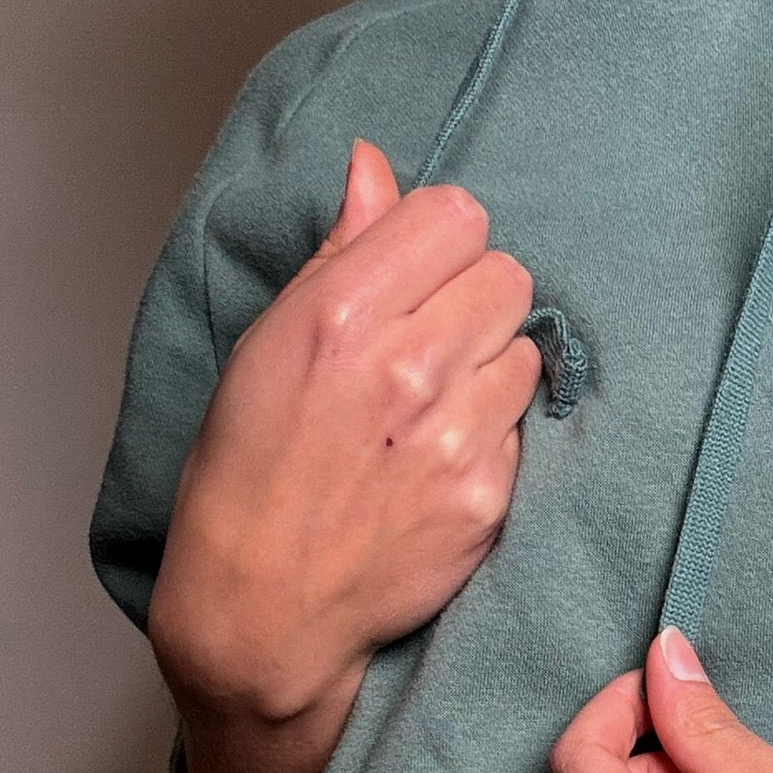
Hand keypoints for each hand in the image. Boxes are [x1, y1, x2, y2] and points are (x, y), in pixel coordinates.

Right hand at [148, 140, 542, 724]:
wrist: (263, 607)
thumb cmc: (248, 470)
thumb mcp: (266, 343)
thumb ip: (340, 249)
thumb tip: (375, 165)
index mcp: (340, 313)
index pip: (456, 216)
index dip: (441, 242)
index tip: (419, 273)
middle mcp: (404, 366)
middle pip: (506, 275)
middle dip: (473, 299)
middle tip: (429, 341)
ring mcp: (453, 435)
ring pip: (524, 350)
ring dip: (489, 368)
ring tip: (430, 404)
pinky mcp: (486, 494)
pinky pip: (521, 426)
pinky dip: (490, 433)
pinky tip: (438, 458)